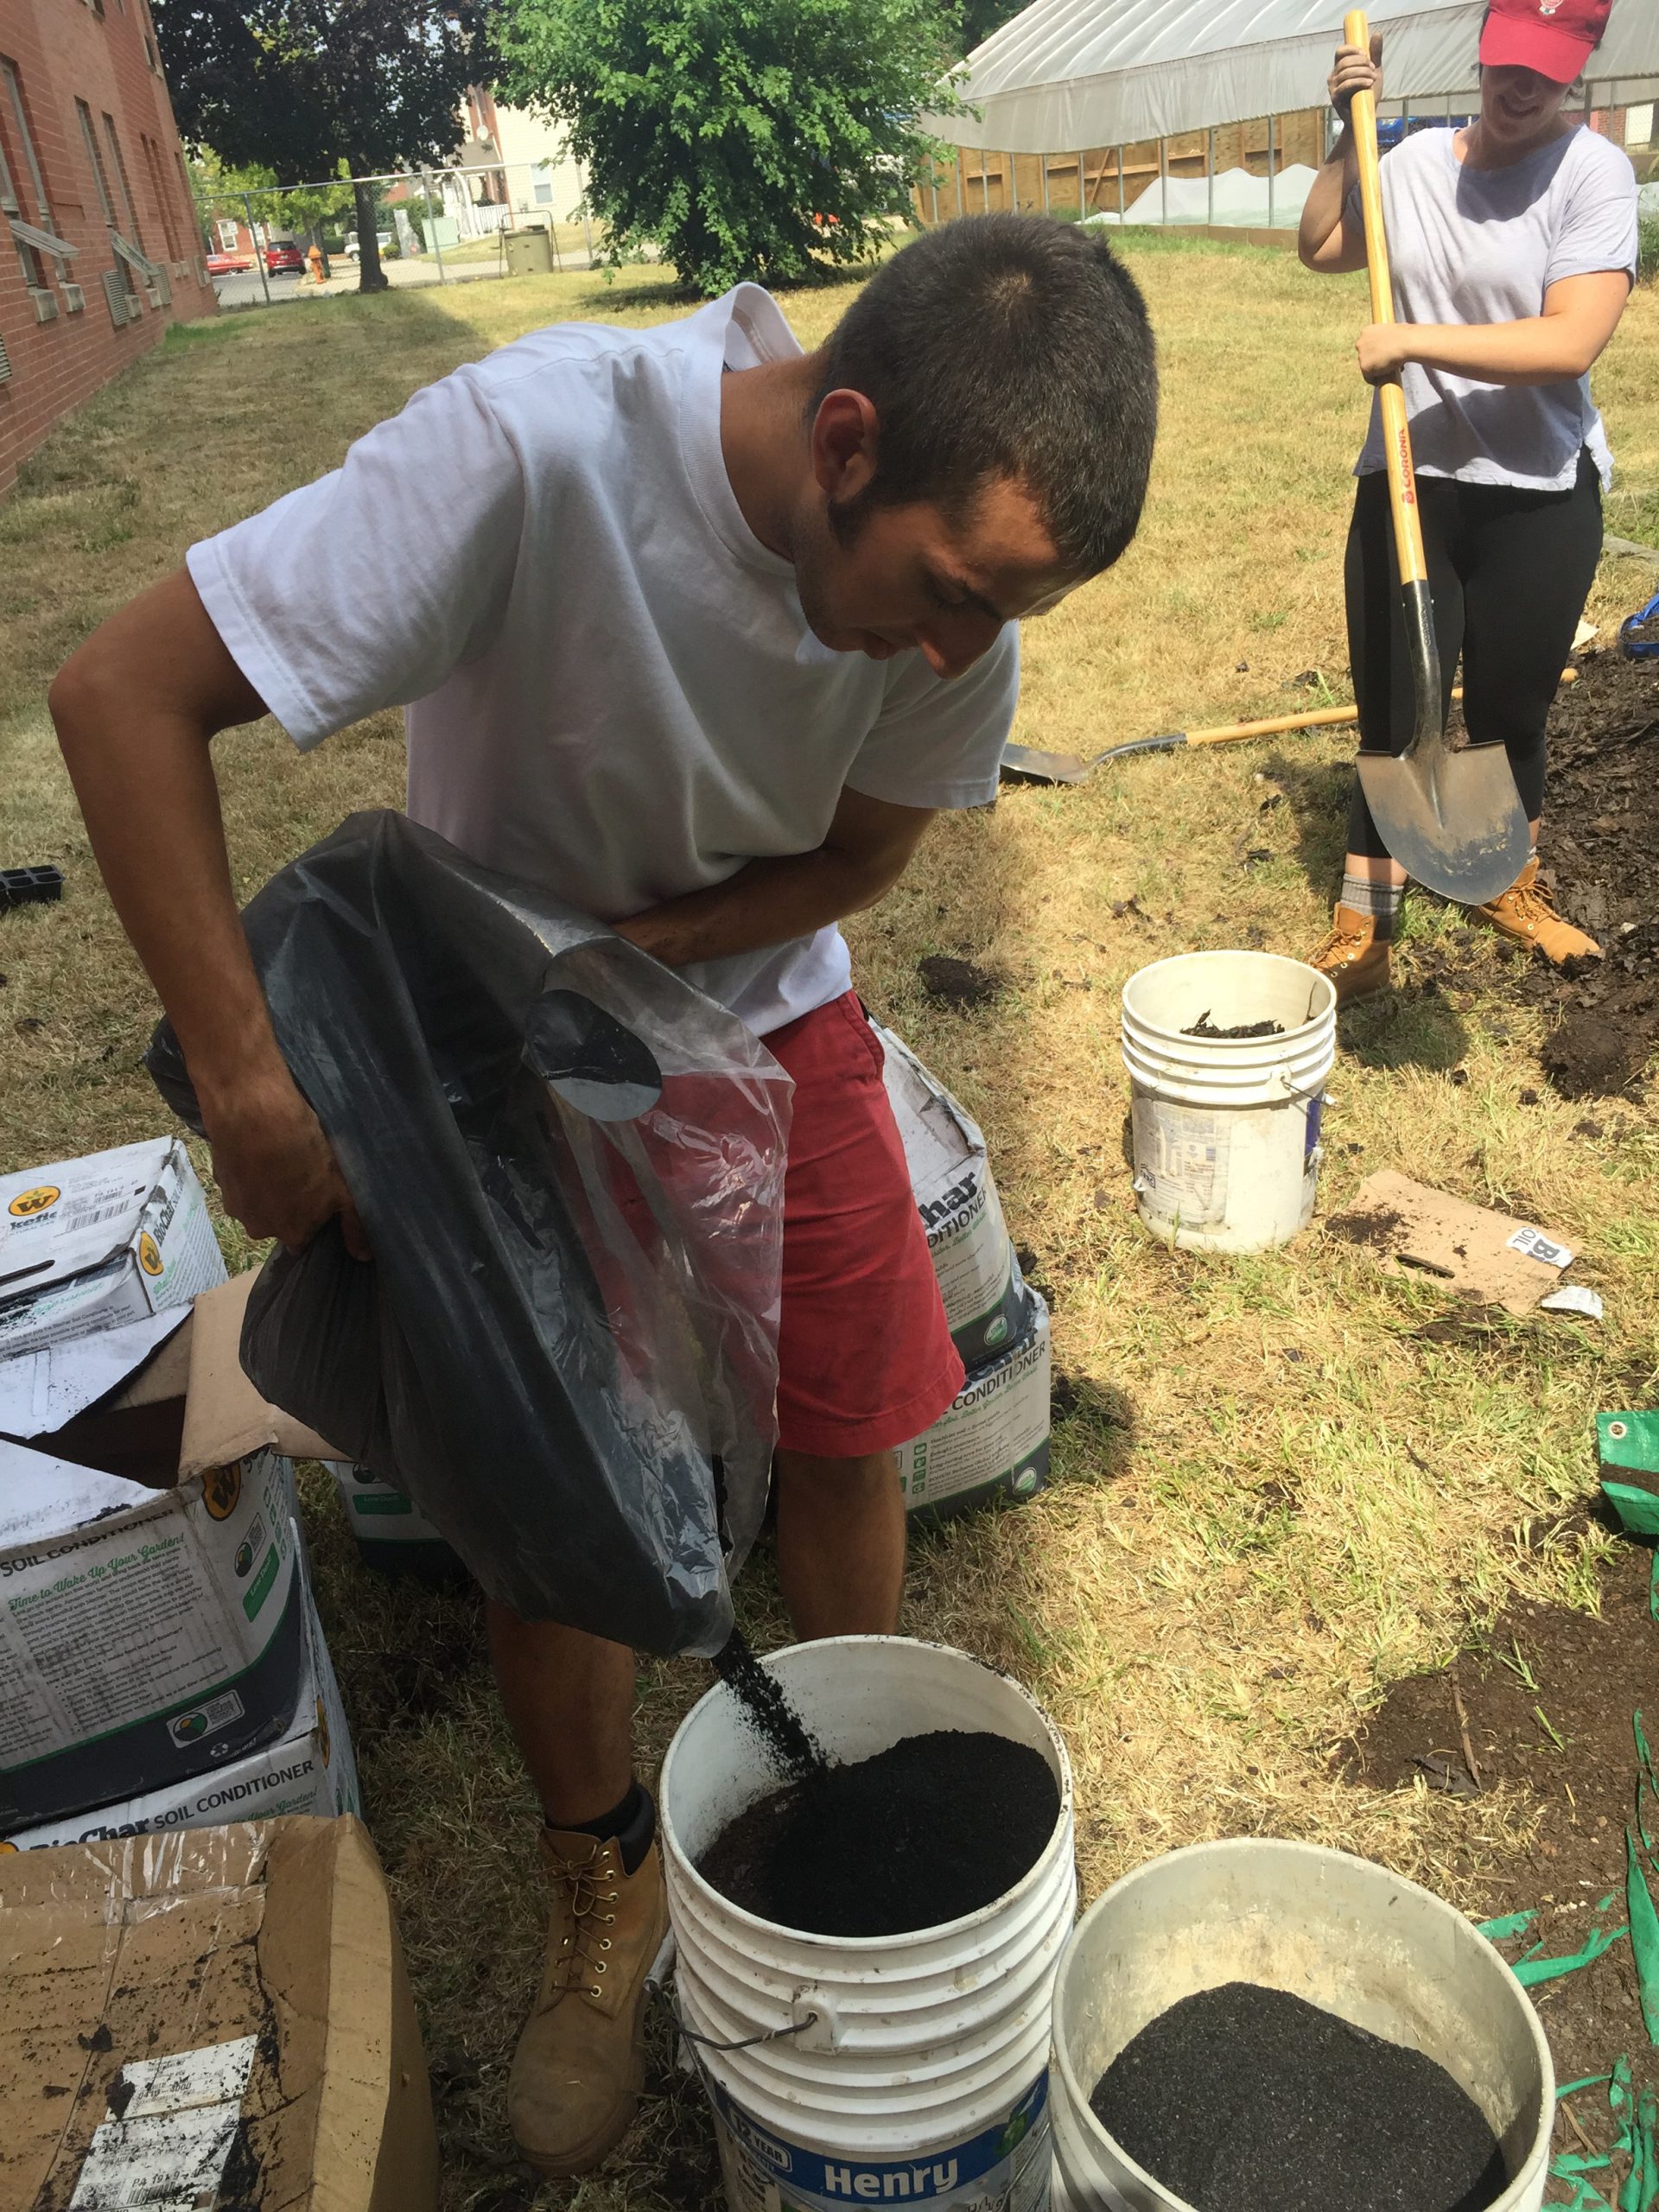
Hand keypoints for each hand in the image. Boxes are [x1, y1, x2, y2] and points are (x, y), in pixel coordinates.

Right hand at [200, 1059, 369, 1259]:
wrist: (255, 1116)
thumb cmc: (307, 1155)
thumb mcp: (344, 1191)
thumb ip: (353, 1226)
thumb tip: (363, 1256)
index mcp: (291, 1234)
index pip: (303, 1238)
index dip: (313, 1220)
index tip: (319, 1200)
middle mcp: (258, 1228)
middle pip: (277, 1221)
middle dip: (288, 1205)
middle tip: (301, 1174)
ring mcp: (234, 1204)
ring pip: (256, 1201)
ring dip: (267, 1187)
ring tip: (281, 1158)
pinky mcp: (219, 1178)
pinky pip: (239, 1180)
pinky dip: (249, 1170)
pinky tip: (261, 1149)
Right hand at [1330, 34, 1382, 117]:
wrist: (1365, 116)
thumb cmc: (1367, 94)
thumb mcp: (1374, 71)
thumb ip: (1375, 54)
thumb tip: (1376, 33)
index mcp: (1340, 68)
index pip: (1340, 51)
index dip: (1352, 49)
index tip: (1365, 54)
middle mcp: (1333, 76)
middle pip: (1345, 61)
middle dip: (1361, 62)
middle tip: (1373, 68)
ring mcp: (1333, 87)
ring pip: (1346, 72)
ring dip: (1363, 72)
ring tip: (1373, 78)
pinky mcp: (1335, 98)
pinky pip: (1346, 85)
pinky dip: (1359, 82)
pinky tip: (1369, 83)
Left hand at [1356, 323, 1409, 381]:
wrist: (1406, 342)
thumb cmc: (1405, 336)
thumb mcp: (1394, 331)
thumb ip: (1388, 338)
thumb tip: (1394, 343)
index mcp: (1367, 331)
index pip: (1368, 344)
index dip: (1377, 351)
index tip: (1385, 355)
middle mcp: (1361, 342)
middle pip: (1365, 356)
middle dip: (1375, 360)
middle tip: (1387, 365)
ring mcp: (1361, 355)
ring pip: (1367, 367)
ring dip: (1377, 370)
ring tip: (1389, 372)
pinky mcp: (1364, 367)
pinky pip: (1369, 378)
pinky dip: (1376, 380)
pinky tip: (1384, 380)